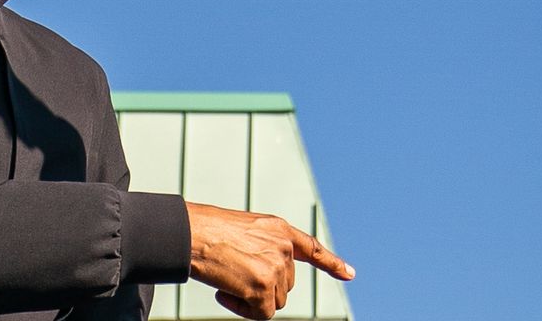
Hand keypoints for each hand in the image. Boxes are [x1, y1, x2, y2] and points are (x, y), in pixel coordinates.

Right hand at [184, 202, 354, 319]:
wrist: (191, 234)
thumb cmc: (208, 231)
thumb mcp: (246, 230)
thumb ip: (266, 248)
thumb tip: (274, 280)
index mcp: (279, 229)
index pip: (312, 248)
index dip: (332, 263)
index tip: (350, 275)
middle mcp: (283, 247)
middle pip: (284, 285)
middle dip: (262, 288)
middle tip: (233, 277)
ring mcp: (275, 266)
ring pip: (274, 301)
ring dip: (252, 299)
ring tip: (228, 281)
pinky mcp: (263, 287)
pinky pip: (261, 313)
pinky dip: (243, 310)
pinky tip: (225, 293)